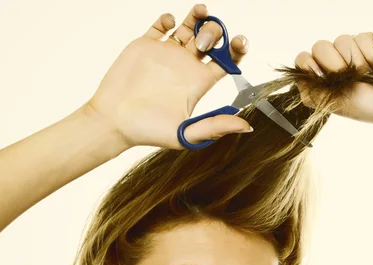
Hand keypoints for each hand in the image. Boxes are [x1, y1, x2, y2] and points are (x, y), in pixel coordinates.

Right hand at [84, 4, 252, 149]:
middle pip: (210, 40)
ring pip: (188, 28)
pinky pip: (160, 26)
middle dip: (214, 33)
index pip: (225, 62)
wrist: (114, 122)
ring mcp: (166, 55)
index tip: (240, 41)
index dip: (236, 50)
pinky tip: (169, 22)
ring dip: (197, 17)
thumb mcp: (186, 133)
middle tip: (202, 43)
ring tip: (201, 11)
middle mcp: (185, 67)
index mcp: (198, 83)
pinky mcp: (145, 46)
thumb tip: (247, 127)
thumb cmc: (149, 132)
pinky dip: (167, 19)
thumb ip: (216, 127)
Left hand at [295, 32, 372, 131]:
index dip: (310, 65)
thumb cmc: (371, 108)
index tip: (323, 77)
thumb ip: (312, 91)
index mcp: (324, 80)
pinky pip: (362, 37)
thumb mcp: (336, 104)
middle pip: (320, 45)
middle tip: (353, 80)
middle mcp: (336, 64)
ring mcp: (354, 52)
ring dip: (356, 61)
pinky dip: (371, 54)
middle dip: (335, 64)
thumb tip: (299, 74)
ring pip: (342, 39)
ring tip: (369, 77)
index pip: (303, 59)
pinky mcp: (372, 43)